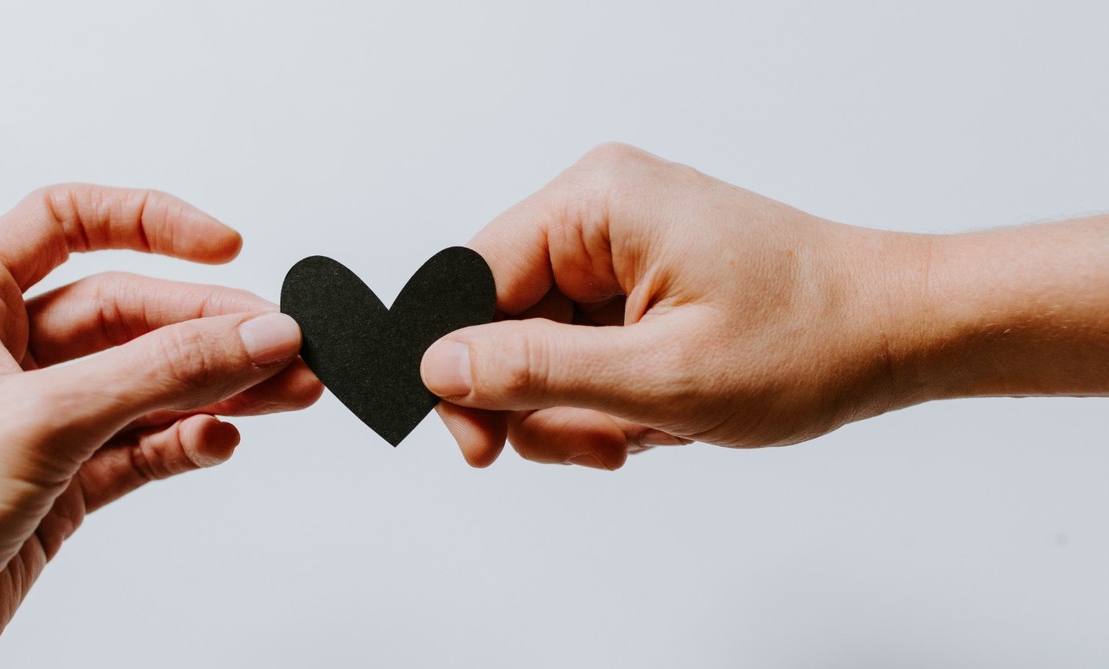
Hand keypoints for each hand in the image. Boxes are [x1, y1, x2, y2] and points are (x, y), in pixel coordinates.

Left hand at [0, 185, 320, 667]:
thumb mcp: (41, 421)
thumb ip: (160, 372)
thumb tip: (254, 333)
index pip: (66, 222)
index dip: (148, 222)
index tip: (224, 246)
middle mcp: (3, 357)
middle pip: (130, 312)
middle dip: (211, 327)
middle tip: (282, 345)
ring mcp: (37, 422)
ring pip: (148, 382)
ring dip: (219, 386)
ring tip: (286, 391)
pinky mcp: (61, 483)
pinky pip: (143, 445)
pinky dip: (187, 441)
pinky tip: (218, 441)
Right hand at [420, 143, 1108, 468]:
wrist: (898, 333)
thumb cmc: (810, 339)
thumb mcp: (661, 376)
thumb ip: (537, 372)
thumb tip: (439, 367)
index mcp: (595, 203)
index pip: (469, 282)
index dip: (462, 371)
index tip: (481, 446)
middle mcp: (600, 211)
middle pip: (503, 322)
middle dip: (542, 402)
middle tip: (600, 444)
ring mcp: (621, 247)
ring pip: (542, 349)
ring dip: (584, 409)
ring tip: (649, 428)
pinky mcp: (639, 281)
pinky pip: (583, 351)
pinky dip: (611, 399)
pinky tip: (663, 413)